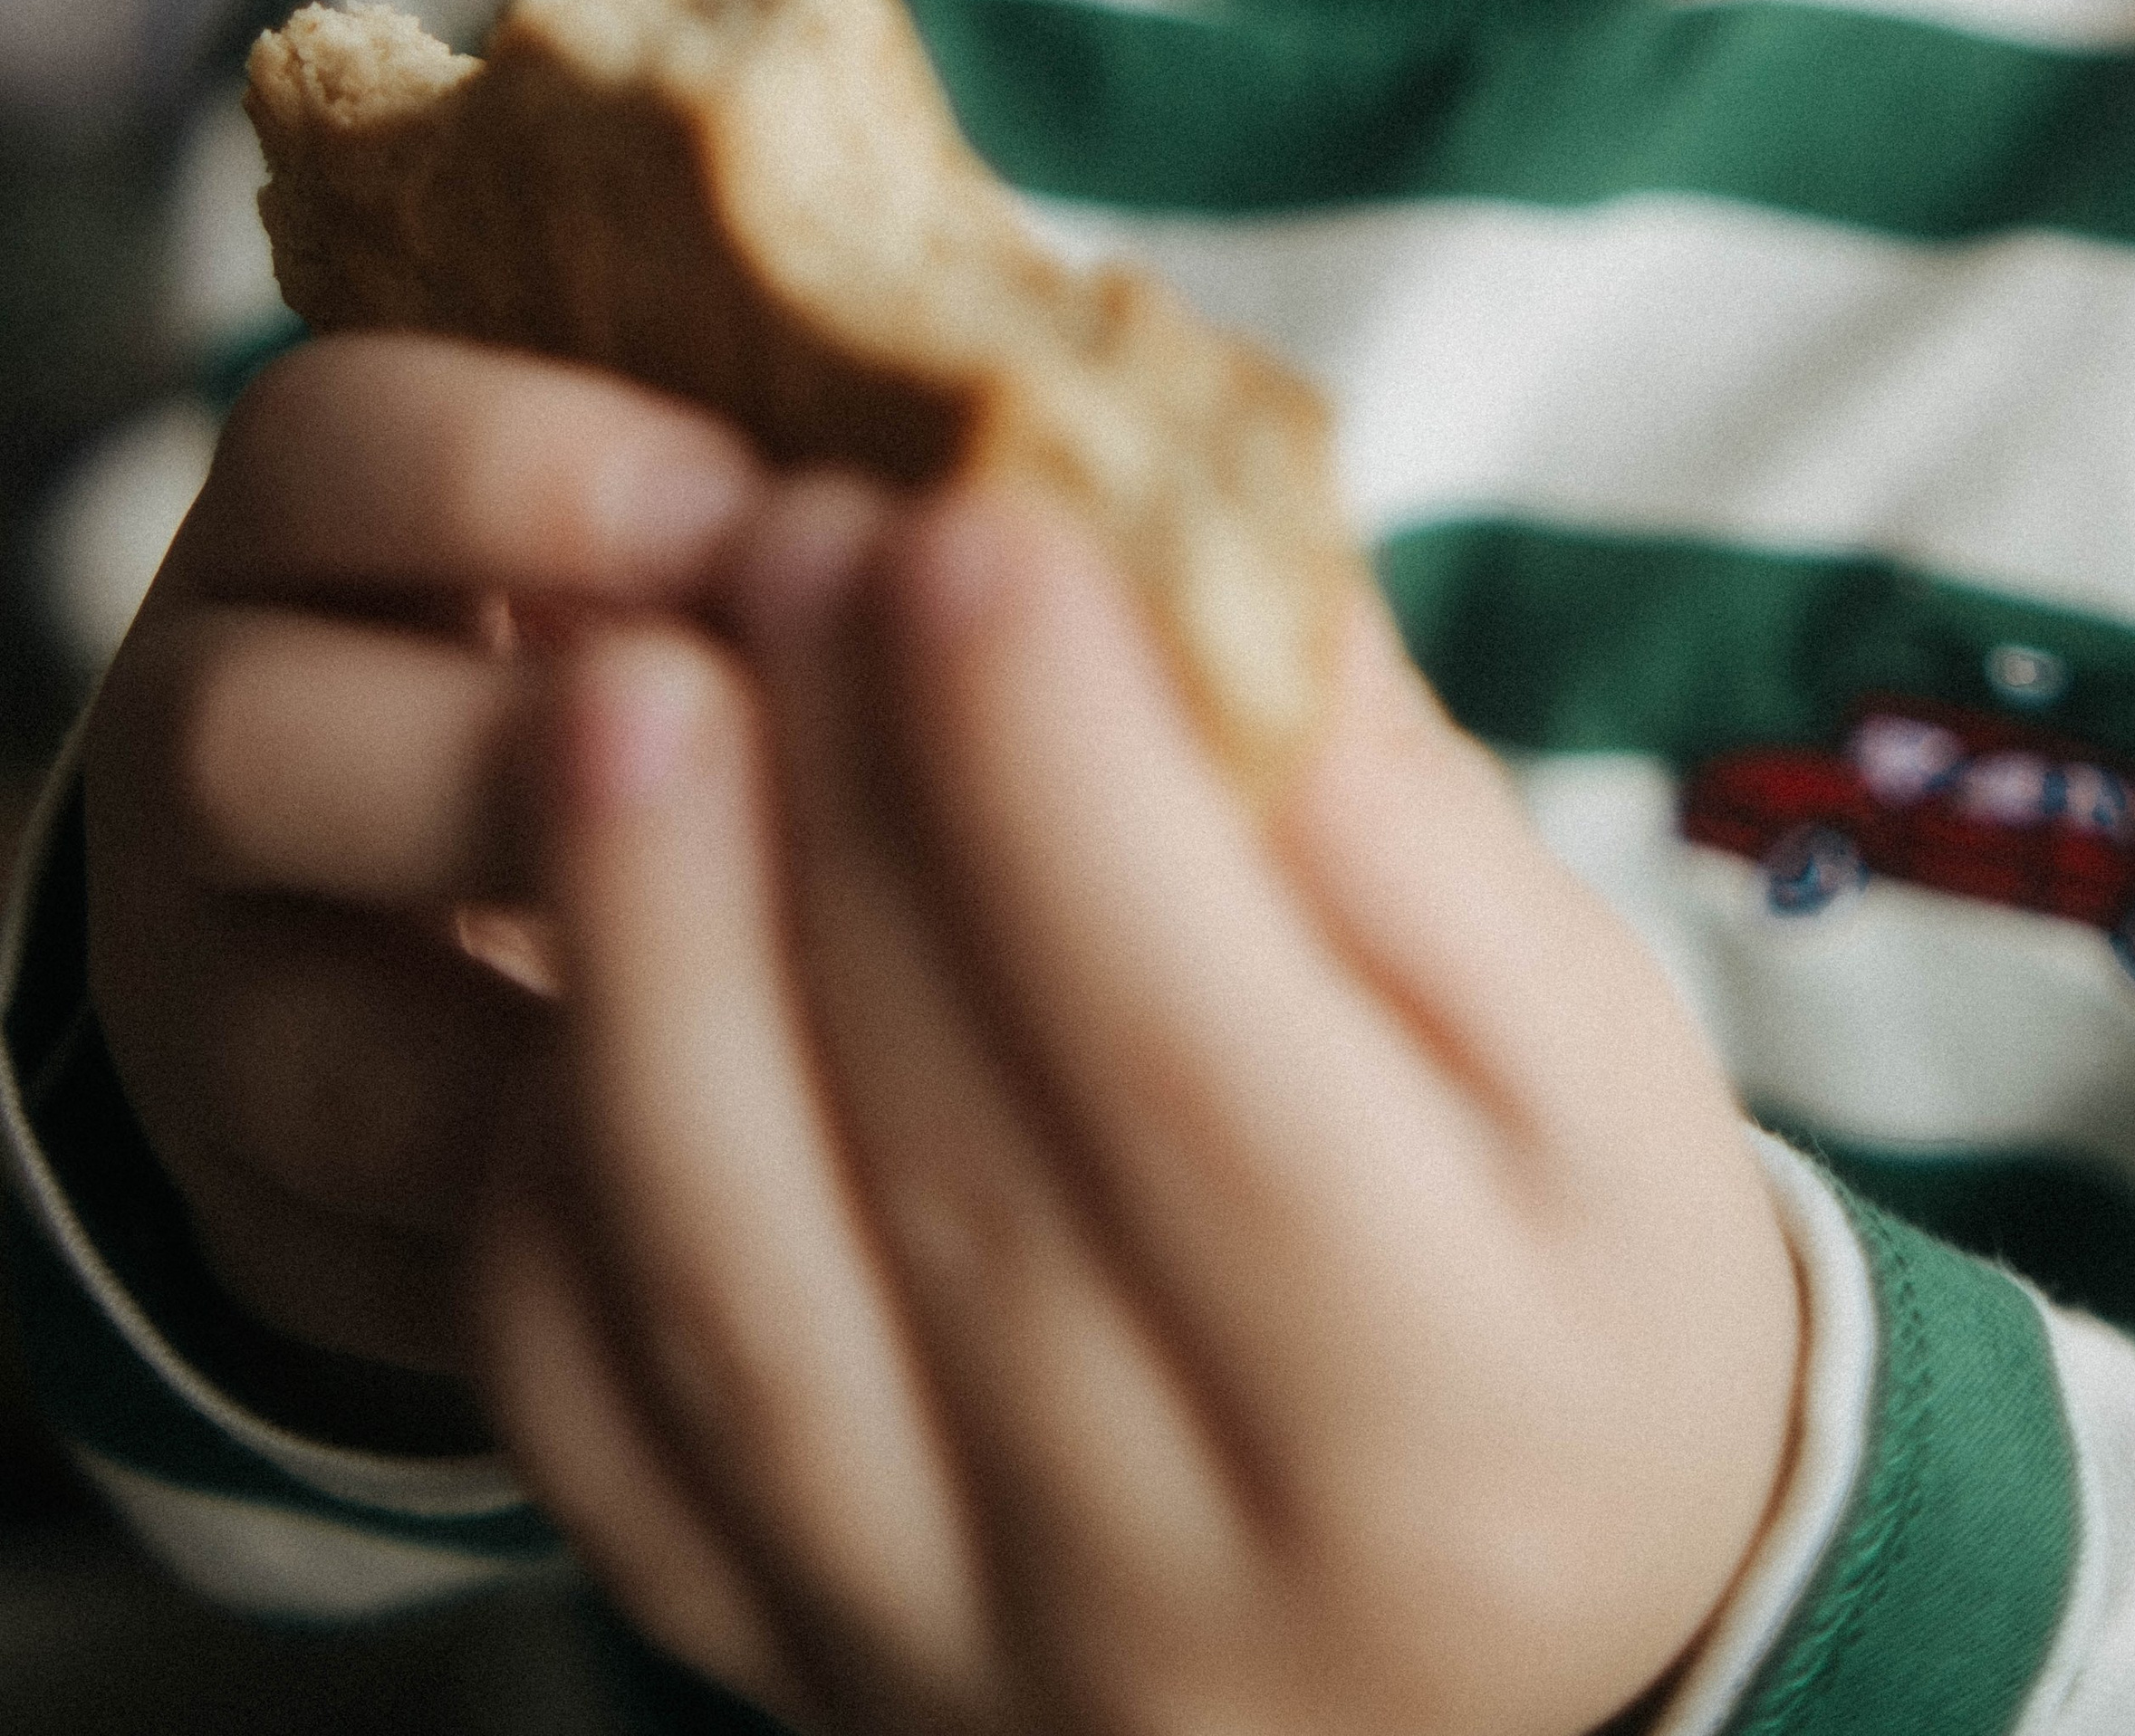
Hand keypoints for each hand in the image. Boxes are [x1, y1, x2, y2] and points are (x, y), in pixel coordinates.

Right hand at [80, 334, 760, 1377]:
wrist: (513, 914)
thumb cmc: (697, 654)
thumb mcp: (704, 544)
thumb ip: (802, 510)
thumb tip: (1017, 503)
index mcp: (307, 530)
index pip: (326, 443)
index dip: (514, 468)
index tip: (744, 506)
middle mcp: (203, 747)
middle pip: (242, 731)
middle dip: (515, 755)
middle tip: (756, 760)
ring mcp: (213, 1009)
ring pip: (307, 1040)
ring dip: (579, 1027)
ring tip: (809, 985)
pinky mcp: (283, 1230)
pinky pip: (407, 1254)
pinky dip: (604, 1218)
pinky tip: (795, 1166)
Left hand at [475, 488, 1801, 1735]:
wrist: (1521, 1627)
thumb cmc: (1559, 1267)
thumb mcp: (1582, 1040)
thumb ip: (1384, 801)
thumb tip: (1174, 515)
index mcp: (1450, 1406)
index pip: (1199, 1070)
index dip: (1056, 780)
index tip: (960, 515)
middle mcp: (1193, 1590)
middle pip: (947, 1171)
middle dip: (835, 811)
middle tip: (778, 529)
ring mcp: (958, 1651)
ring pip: (724, 1306)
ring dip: (643, 956)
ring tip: (615, 680)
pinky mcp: (789, 1651)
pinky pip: (602, 1423)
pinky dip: (550, 1160)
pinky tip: (575, 935)